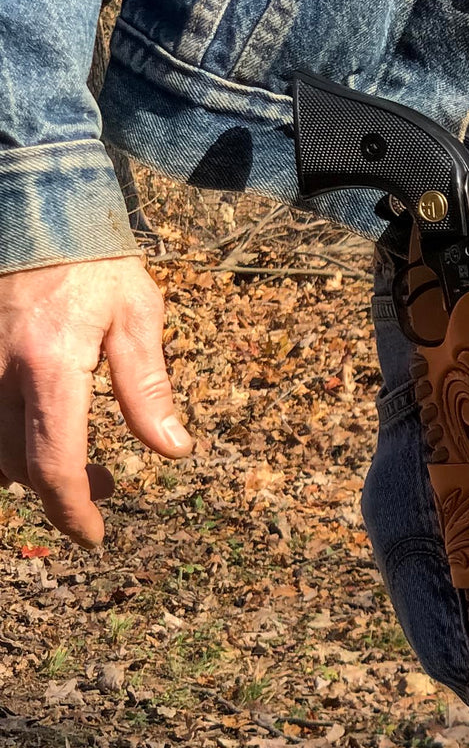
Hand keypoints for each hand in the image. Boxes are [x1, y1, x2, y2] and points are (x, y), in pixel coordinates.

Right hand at [0, 256, 191, 547]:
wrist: (34, 212)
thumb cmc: (95, 263)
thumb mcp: (138, 318)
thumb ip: (148, 389)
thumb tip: (173, 449)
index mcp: (49, 369)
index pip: (53, 466)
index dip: (73, 511)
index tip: (94, 535)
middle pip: (19, 467)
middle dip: (63, 490)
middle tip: (107, 483)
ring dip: (32, 469)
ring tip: (78, 460)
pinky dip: (8, 441)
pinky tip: (39, 430)